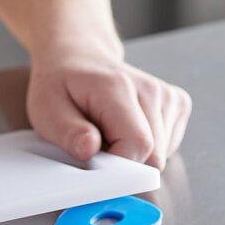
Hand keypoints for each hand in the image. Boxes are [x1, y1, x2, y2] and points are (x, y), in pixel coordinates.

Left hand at [27, 48, 191, 170]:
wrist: (79, 57)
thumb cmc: (61, 84)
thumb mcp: (47, 111)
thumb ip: (69, 133)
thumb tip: (89, 150)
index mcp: (118, 88)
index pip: (138, 145)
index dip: (117, 167)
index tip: (96, 162)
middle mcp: (150, 90)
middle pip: (153, 155)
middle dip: (124, 164)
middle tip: (97, 146)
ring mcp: (167, 96)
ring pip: (161, 156)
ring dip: (133, 155)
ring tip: (108, 134)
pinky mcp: (176, 104)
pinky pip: (166, 148)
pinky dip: (144, 148)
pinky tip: (124, 130)